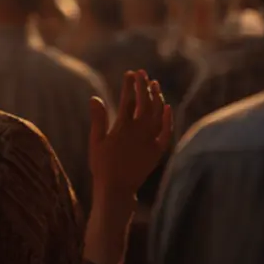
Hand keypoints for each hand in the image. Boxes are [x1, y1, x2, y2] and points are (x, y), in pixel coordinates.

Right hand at [88, 70, 173, 202]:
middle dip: (143, 86)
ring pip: (157, 114)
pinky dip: (168, 119)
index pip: (128, 100)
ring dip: (157, 97)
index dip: (129, 85)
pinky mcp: (158, 151)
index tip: (129, 73)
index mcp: (122, 127)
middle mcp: (139, 131)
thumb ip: (98, 119)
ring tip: (155, 84)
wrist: (117, 189)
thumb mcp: (96, 141)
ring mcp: (150, 141)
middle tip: (142, 73)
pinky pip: (166, 132)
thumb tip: (95, 97)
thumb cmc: (102, 165)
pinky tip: (168, 107)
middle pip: (144, 103)